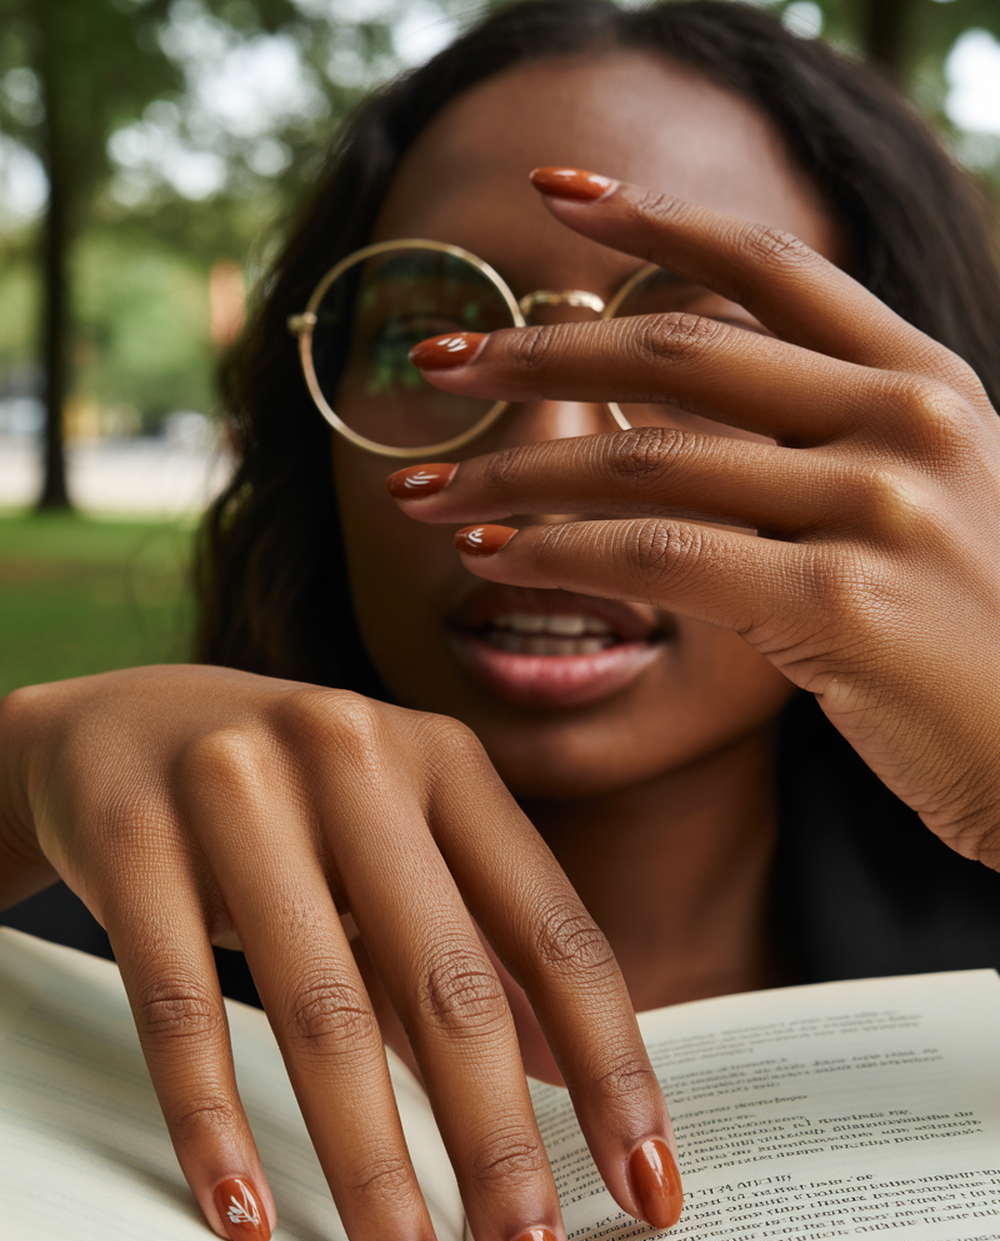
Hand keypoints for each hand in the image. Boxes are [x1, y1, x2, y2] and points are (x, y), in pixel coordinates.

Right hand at [0, 664, 680, 1240]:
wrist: (117, 723)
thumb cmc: (291, 804)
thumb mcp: (398, 849)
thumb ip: (478, 952)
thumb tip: (575, 1083)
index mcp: (447, 763)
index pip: (559, 933)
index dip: (615, 1071)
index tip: (648, 1194)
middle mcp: (354, 759)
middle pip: (451, 988)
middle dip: (502, 1155)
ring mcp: (236, 792)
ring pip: (321, 1014)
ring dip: (373, 1174)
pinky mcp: (133, 839)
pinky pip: (179, 1008)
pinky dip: (214, 1124)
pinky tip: (247, 1222)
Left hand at [389, 168, 999, 870]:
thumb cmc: (970, 644)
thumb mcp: (915, 505)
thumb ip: (814, 435)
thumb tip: (656, 378)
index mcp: (924, 382)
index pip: (771, 269)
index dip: (654, 219)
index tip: (555, 195)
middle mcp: (906, 420)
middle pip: (682, 351)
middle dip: (542, 353)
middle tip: (439, 359)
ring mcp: (878, 503)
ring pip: (649, 459)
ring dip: (515, 474)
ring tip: (420, 491)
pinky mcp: (840, 598)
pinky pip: (660, 558)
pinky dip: (558, 553)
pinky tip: (487, 558)